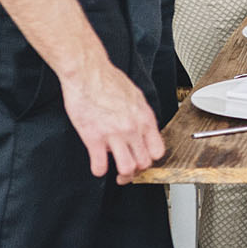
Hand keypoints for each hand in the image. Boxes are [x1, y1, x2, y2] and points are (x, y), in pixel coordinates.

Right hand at [60, 59, 163, 181]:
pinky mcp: (93, 137)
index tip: (143, 160)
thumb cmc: (109, 80)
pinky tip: (97, 165)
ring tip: (115, 173)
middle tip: (129, 171)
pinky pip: (100, 166)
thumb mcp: (135, 96)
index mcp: (145, 118)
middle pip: (144, 162)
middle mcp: (133, 128)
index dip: (151, 159)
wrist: (88, 72)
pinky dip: (99, 170)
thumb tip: (142, 127)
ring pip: (127, 168)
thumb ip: (140, 115)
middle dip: (137, 170)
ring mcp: (114, 134)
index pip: (158, 150)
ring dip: (122, 175)